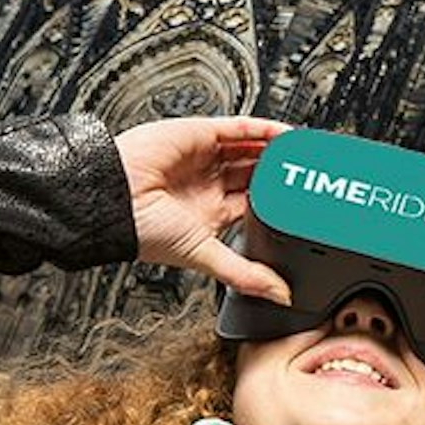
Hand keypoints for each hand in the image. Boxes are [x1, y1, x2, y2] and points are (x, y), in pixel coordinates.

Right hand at [113, 116, 293, 303]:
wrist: (114, 202)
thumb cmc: (143, 232)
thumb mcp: (205, 256)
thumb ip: (245, 275)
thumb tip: (281, 296)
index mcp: (211, 213)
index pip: (255, 204)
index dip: (279, 201)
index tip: (305, 201)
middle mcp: (209, 183)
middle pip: (256, 173)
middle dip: (282, 172)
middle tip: (311, 171)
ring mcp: (206, 158)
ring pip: (252, 149)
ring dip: (278, 149)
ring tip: (306, 150)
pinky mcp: (200, 134)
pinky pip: (240, 128)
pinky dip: (265, 129)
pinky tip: (286, 133)